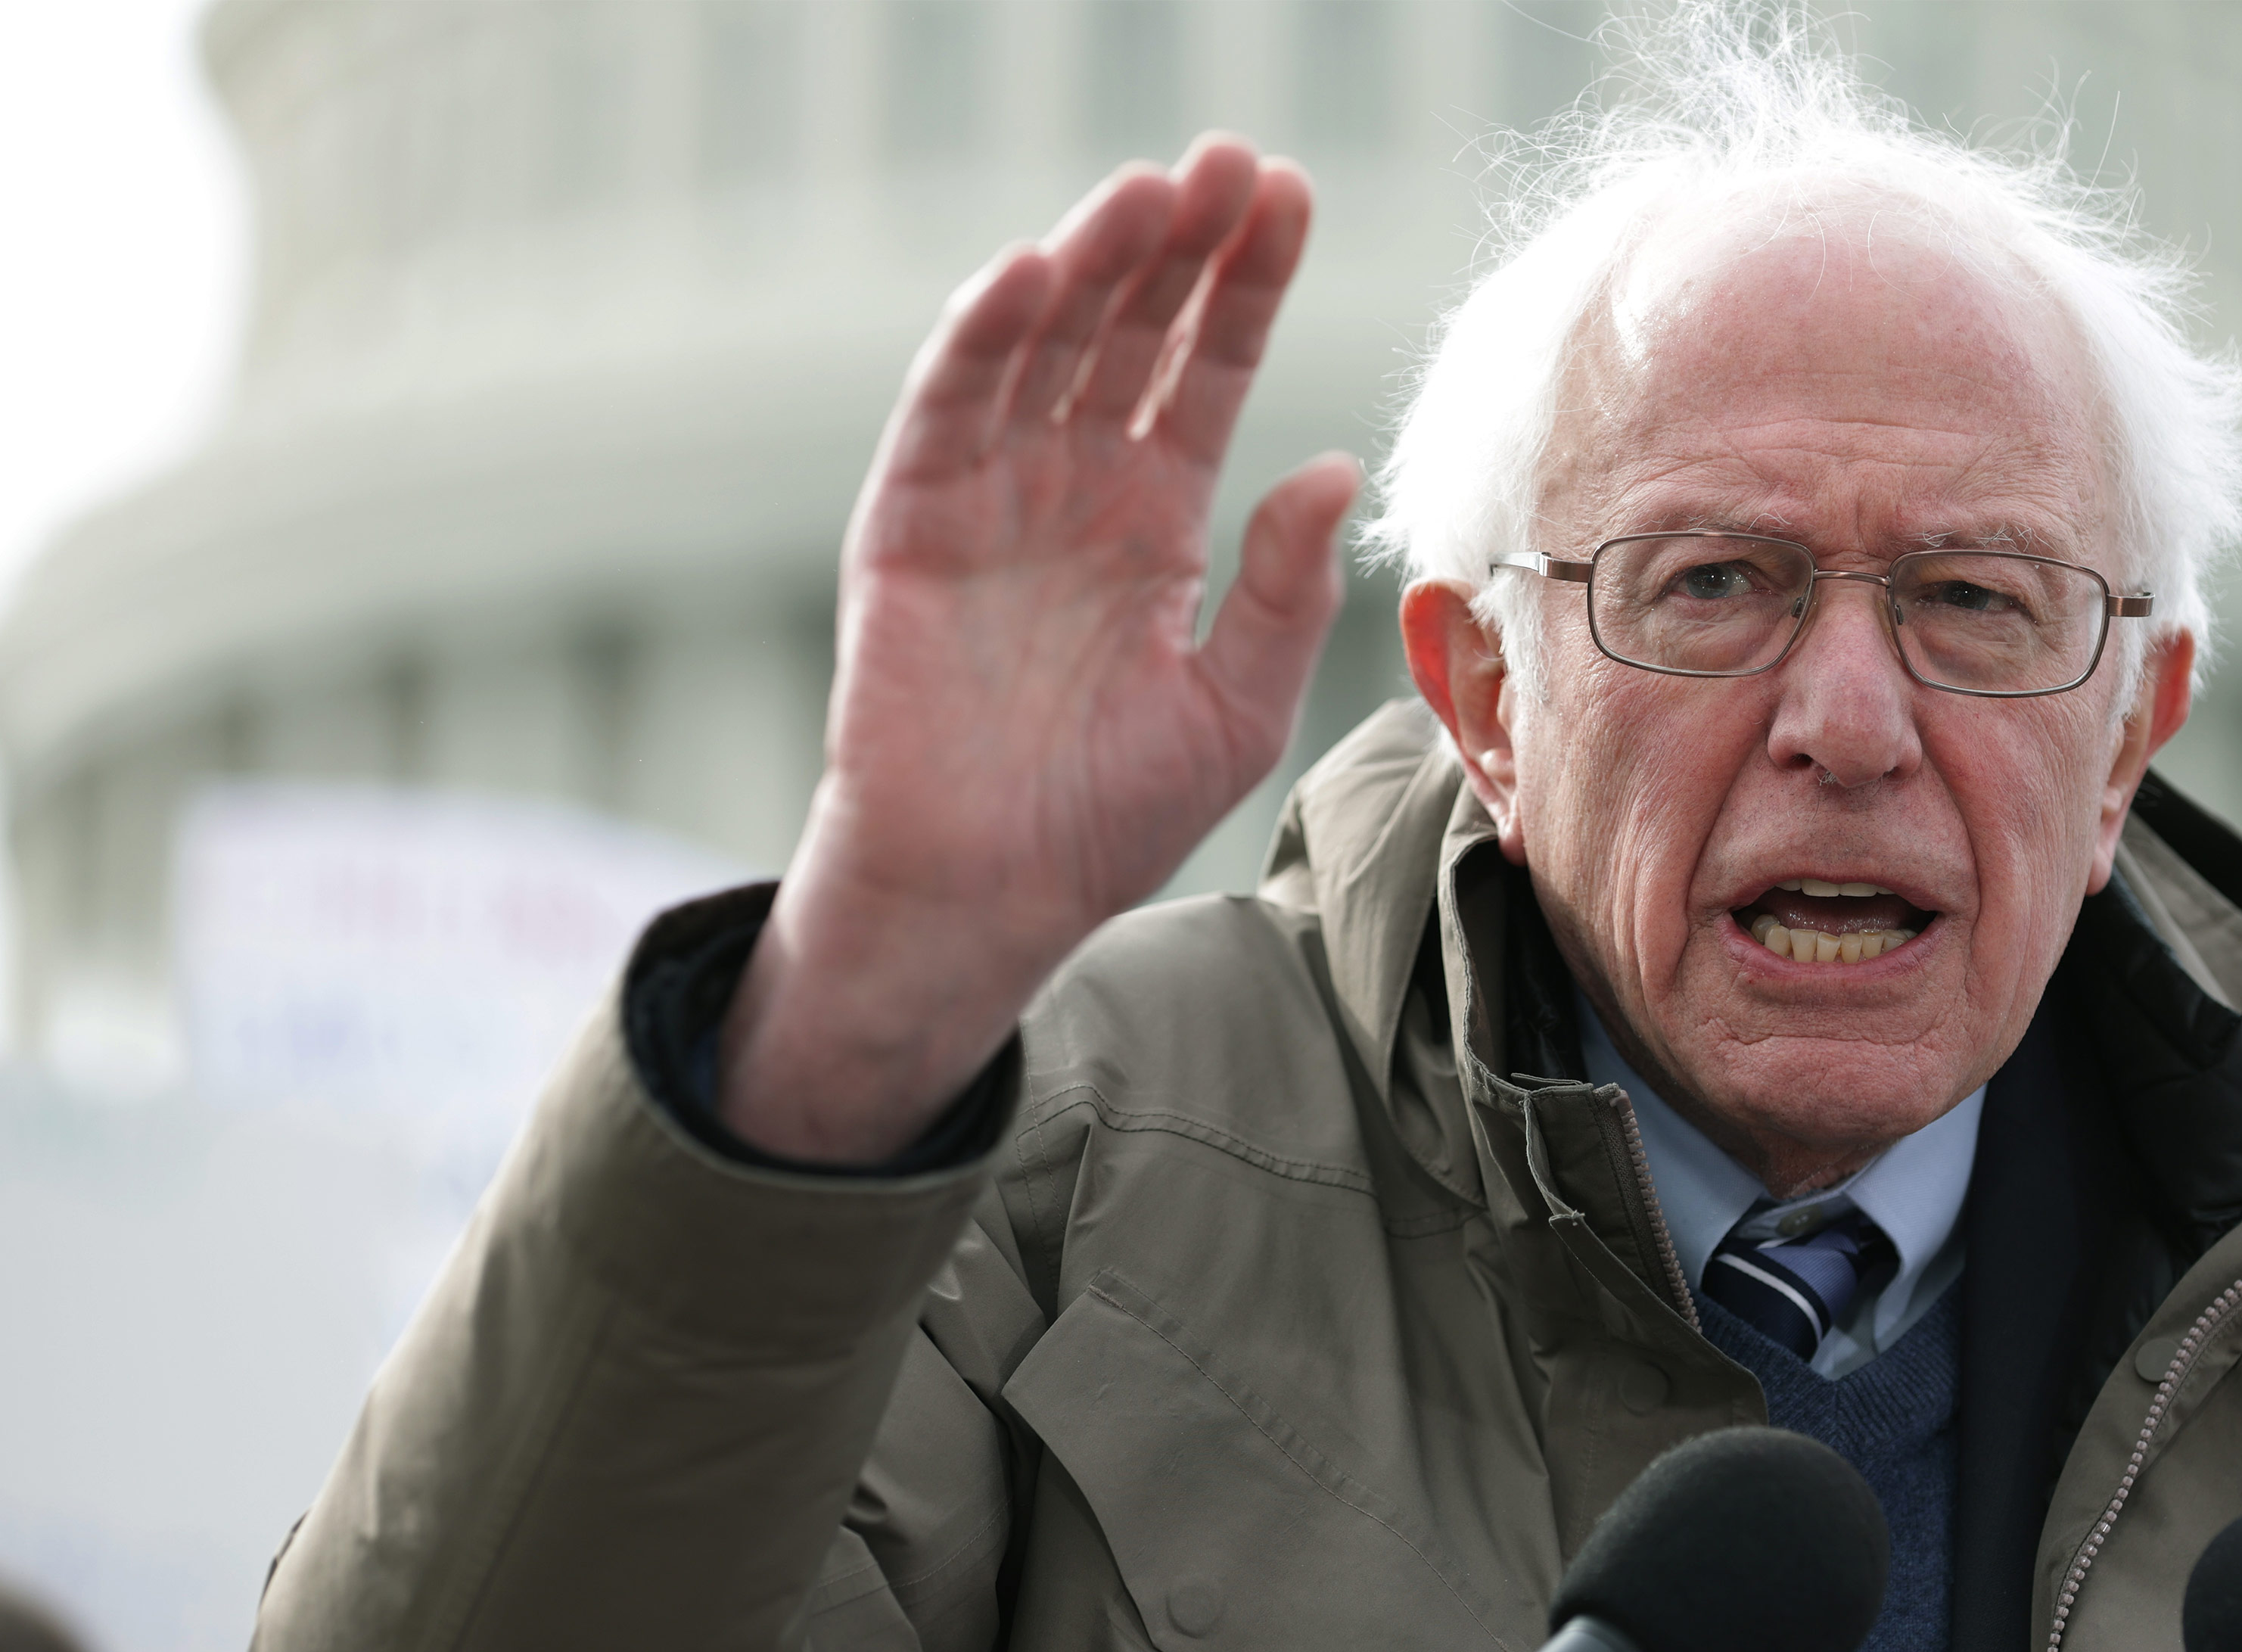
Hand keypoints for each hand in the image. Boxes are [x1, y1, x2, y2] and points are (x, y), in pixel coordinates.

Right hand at [719, 137, 1360, 1163]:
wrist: (987, 899)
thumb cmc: (1104, 818)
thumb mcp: (1231, 707)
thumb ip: (1281, 592)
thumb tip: (1331, 462)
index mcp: (1152, 521)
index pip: (1204, 373)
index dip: (1243, 288)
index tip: (1289, 197)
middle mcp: (1071, 490)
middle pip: (1128, 335)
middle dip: (1178, 247)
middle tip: (1228, 160)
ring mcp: (988, 501)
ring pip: (1041, 349)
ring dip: (1089, 266)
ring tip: (1149, 191)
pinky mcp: (910, 530)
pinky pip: (946, 416)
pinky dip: (979, 343)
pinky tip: (1031, 275)